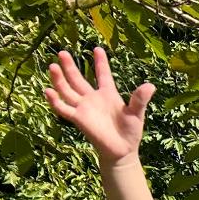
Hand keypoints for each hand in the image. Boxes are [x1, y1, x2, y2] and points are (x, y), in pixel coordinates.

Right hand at [45, 48, 153, 165]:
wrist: (122, 151)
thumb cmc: (130, 131)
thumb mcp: (136, 113)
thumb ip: (140, 99)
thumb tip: (151, 85)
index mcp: (108, 94)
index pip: (103, 74)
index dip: (101, 62)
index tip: (98, 48)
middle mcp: (93, 98)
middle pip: (78, 79)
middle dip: (70, 66)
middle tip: (62, 52)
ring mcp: (84, 108)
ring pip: (67, 90)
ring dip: (59, 79)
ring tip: (52, 66)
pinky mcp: (79, 119)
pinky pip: (64, 109)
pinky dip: (55, 101)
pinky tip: (48, 91)